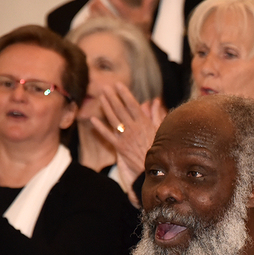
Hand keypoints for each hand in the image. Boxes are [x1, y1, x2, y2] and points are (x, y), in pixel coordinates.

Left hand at [88, 0, 158, 36]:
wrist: (137, 49)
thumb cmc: (141, 32)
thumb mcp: (147, 18)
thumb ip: (148, 5)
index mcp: (130, 21)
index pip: (121, 8)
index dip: (113, 0)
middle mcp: (121, 27)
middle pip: (107, 15)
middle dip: (100, 6)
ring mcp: (114, 33)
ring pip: (101, 21)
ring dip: (94, 12)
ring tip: (90, 5)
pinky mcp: (109, 38)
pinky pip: (98, 30)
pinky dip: (92, 24)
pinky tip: (87, 19)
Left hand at [93, 83, 164, 206]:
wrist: (155, 170)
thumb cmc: (160, 149)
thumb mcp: (161, 130)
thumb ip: (156, 115)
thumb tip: (155, 101)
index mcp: (144, 123)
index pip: (132, 104)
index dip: (124, 94)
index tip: (118, 84)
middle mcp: (133, 128)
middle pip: (120, 109)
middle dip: (112, 97)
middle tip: (105, 87)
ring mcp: (126, 137)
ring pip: (113, 119)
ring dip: (106, 107)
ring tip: (101, 97)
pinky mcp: (120, 147)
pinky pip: (108, 135)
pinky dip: (100, 128)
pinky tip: (93, 120)